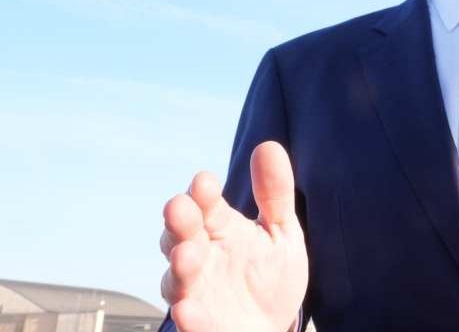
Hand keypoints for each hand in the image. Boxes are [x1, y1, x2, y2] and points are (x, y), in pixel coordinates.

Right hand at [160, 141, 308, 331]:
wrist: (272, 326)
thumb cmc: (270, 276)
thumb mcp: (280, 232)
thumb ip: (275, 194)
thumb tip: (268, 146)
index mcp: (219, 230)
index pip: (205, 206)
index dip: (202, 194)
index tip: (205, 181)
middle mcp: (200, 258)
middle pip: (181, 236)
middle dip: (179, 223)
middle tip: (180, 208)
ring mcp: (196, 293)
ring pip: (177, 279)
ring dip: (179, 267)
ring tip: (187, 255)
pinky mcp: (201, 325)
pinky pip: (190, 321)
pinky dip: (187, 315)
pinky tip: (187, 309)